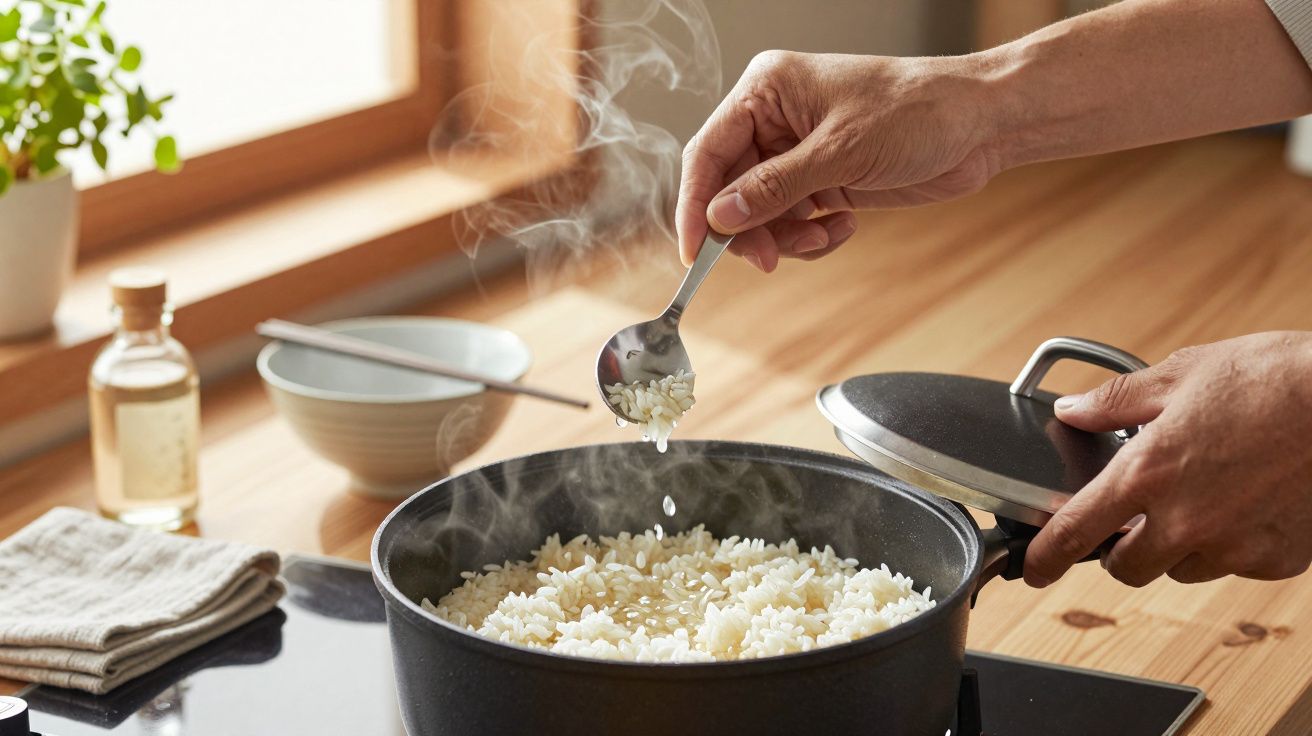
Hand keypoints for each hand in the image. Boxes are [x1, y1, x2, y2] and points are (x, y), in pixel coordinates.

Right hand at [676, 51, 1000, 271]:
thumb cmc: (919, 111)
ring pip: (760, 214)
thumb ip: (774, 187)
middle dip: (751, 230)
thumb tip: (720, 218)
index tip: (695, 253)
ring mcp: (798, 152)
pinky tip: (844, 227)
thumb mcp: (840, 152)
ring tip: (825, 237)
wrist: (982, 124)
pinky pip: (792, 222)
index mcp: (766, 90)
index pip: (707, 152)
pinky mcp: (822, 179)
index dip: (695, 206)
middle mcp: (774, 119)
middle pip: (730, 190)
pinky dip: (811, 237)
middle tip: (769, 260)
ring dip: (786, 237)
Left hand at [1025, 332, 1311, 587]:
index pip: (1076, 531)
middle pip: (1126, 567)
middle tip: (1137, 516)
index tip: (1034, 570)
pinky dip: (1231, 543)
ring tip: (1205, 494)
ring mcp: (1233, 547)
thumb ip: (1116, 401)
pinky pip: (1235, 565)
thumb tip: (1072, 411)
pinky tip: (1248, 502)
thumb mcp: (1182, 373)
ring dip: (1179, 544)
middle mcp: (1184, 521)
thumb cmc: (1274, 380)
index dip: (1046, 557)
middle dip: (1122, 548)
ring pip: (1182, 568)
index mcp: (1148, 473)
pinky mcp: (1276, 560)